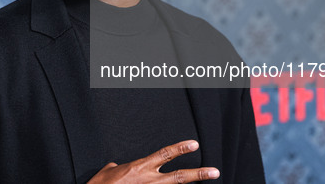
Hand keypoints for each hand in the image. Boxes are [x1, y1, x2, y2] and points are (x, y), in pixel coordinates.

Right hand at [87, 140, 219, 182]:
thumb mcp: (109, 170)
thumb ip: (121, 166)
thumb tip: (121, 166)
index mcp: (139, 168)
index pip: (164, 154)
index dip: (180, 148)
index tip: (194, 144)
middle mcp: (148, 181)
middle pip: (179, 177)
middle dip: (198, 174)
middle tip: (215, 171)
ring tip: (208, 181)